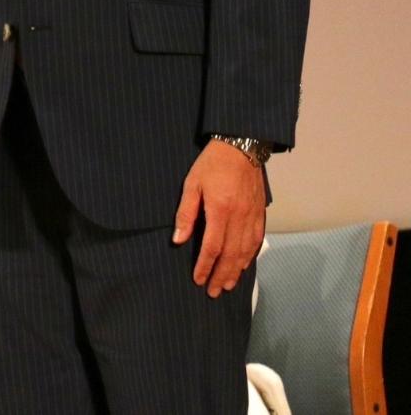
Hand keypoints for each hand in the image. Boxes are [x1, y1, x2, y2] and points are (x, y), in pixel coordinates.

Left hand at [174, 141, 266, 297]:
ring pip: (246, 251)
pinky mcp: (260, 214)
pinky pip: (256, 241)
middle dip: (221, 275)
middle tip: (213, 292)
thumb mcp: (191, 184)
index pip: (212, 247)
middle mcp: (240, 218)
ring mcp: (253, 217)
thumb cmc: (211, 165)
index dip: (205, 266)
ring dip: (236, 271)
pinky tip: (243, 265)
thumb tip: (178, 240)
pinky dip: (249, 257)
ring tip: (227, 285)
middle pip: (231, 255)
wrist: (241, 147)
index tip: (198, 279)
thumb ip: (185, 213)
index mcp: (221, 211)